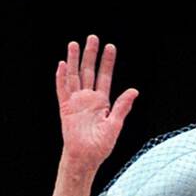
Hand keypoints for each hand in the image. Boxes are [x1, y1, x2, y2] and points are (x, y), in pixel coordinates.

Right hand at [56, 34, 138, 170]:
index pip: (105, 77)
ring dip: (74, 60)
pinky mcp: (66, 108)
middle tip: (93, 37)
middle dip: (91, 55)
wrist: (86, 158)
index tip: (110, 47)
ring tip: (74, 44)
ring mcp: (76, 102)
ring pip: (74, 76)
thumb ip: (122, 107)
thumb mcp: (115, 125)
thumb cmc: (101, 146)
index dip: (107, 62)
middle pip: (89, 71)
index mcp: (101, 102)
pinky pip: (62, 90)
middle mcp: (88, 99)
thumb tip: (134, 90)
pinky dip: (61, 78)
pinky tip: (61, 65)